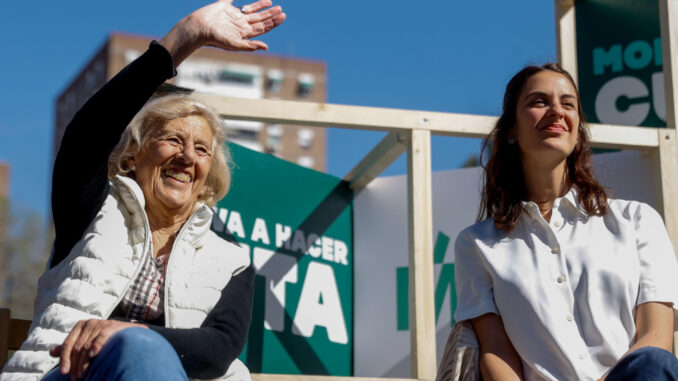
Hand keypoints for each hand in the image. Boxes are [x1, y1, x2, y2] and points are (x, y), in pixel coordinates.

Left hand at [49, 319, 145, 380]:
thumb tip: (51, 352)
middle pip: (77, 347)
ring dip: (84, 363)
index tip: (63, 373)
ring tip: (83, 375)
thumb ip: (70, 348)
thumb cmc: (105, 341)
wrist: (130, 334)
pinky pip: (102, 336)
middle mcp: (90, 323)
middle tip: (75, 379)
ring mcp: (101, 323)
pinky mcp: (112, 326)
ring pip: (87, 346)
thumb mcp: (86, 343)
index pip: (68, 344)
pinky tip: (93, 355)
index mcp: (80, 326)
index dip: (64, 359)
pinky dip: (96, 345)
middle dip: (75, 365)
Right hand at [159, 0, 285, 66]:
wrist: (199, 28)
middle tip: (281, 10)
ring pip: (251, 10)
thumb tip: (266, 47)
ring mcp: (232, 15)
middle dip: (270, 15)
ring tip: (271, 2)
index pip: (262, 28)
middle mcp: (240, 24)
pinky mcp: (223, 6)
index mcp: (244, 33)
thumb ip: (250, 46)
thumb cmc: (215, 39)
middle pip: (259, 19)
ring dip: (261, 6)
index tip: (282, 16)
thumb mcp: (234, 44)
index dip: (272, 23)